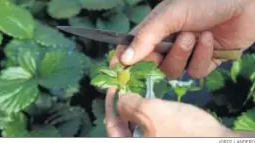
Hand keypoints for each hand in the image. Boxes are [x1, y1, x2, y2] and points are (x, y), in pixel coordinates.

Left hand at [105, 88, 237, 136]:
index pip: (112, 126)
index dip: (111, 104)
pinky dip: (146, 113)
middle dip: (122, 105)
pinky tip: (150, 101)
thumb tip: (121, 99)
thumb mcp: (151, 113)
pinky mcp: (164, 140)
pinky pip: (148, 127)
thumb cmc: (183, 129)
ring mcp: (153, 142)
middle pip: (122, 126)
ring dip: (134, 107)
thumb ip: (128, 104)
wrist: (219, 141)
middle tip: (125, 86)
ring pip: (135, 125)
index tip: (114, 87)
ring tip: (136, 90)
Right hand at [111, 0, 254, 78]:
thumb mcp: (170, 15)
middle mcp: (166, 45)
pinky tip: (209, 40)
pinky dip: (202, 57)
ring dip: (183, 54)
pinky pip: (194, 71)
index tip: (116, 71)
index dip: (123, 61)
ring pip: (173, 71)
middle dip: (162, 57)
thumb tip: (123, 59)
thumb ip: (146, 37)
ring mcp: (184, 55)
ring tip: (194, 36)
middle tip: (171, 44)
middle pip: (152, 66)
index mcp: (154, 31)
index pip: (132, 50)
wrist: (243, 4)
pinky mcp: (202, 63)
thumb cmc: (203, 2)